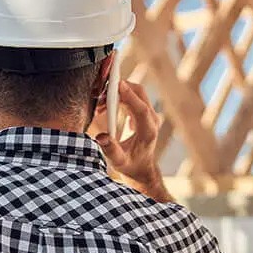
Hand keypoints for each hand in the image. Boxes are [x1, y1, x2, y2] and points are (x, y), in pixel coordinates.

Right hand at [94, 81, 173, 202]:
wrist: (140, 168)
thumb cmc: (130, 165)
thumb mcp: (118, 162)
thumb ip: (110, 150)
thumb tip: (101, 137)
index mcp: (148, 132)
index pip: (141, 109)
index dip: (130, 96)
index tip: (118, 85)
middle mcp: (152, 120)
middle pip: (140, 94)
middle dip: (120, 89)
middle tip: (100, 93)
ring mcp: (149, 115)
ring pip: (135, 93)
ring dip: (117, 93)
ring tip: (99, 105)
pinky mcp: (144, 112)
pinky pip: (133, 97)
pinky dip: (119, 97)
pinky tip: (105, 108)